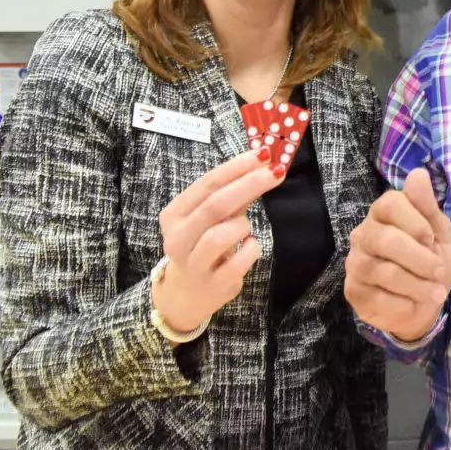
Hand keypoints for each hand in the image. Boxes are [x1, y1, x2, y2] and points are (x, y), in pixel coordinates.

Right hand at [152, 148, 284, 335]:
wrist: (185, 296)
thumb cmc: (201, 247)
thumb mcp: (210, 219)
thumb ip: (233, 195)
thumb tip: (262, 165)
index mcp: (175, 215)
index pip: (207, 184)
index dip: (237, 167)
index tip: (262, 153)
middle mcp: (178, 238)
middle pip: (216, 204)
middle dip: (250, 184)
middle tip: (276, 170)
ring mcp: (194, 264)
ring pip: (223, 233)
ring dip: (243, 225)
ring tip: (244, 229)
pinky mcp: (215, 284)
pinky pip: (242, 259)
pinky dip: (252, 248)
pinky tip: (248, 247)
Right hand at [345, 168, 450, 341]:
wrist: (423, 304)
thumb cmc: (430, 261)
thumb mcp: (439, 233)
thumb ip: (427, 205)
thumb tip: (419, 173)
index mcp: (383, 213)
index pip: (390, 204)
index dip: (416, 223)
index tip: (432, 240)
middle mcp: (363, 234)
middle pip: (386, 240)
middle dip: (420, 259)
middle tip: (439, 272)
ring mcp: (355, 264)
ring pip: (384, 272)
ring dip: (417, 285)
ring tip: (435, 293)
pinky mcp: (353, 292)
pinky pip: (378, 299)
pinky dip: (404, 304)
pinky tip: (413, 305)